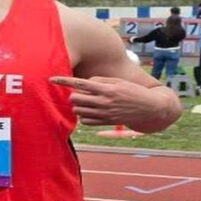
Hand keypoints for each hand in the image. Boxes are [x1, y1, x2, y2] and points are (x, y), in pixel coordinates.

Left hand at [49, 75, 180, 131]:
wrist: (149, 108)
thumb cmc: (132, 91)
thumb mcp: (117, 81)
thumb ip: (99, 80)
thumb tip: (84, 83)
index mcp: (106, 88)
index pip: (79, 83)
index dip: (63, 81)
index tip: (51, 78)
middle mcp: (103, 102)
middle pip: (75, 99)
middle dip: (73, 95)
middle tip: (80, 93)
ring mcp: (104, 114)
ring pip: (78, 111)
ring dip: (78, 105)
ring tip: (86, 101)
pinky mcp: (106, 122)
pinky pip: (85, 121)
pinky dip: (84, 116)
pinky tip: (90, 111)